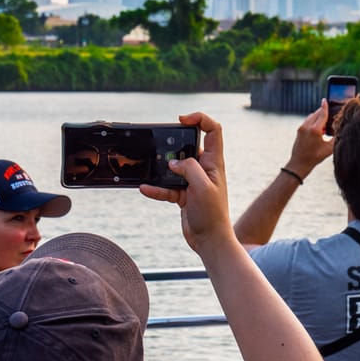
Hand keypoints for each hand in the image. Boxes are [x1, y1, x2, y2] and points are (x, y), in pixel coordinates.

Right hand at [139, 112, 231, 254]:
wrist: (210, 241)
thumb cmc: (213, 214)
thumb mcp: (202, 186)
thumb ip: (189, 168)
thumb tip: (173, 162)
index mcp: (214, 162)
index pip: (213, 131)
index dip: (200, 119)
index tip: (182, 120)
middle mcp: (204, 169)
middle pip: (189, 146)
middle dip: (174, 144)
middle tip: (161, 146)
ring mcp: (193, 181)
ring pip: (174, 167)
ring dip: (162, 168)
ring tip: (150, 167)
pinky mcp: (183, 194)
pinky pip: (166, 187)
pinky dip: (156, 188)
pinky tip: (145, 188)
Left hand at [285, 100, 333, 178]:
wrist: (299, 163)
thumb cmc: (315, 157)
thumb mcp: (329, 149)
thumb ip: (336, 138)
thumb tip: (341, 130)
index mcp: (315, 130)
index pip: (322, 114)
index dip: (325, 107)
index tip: (325, 100)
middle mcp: (307, 127)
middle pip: (316, 114)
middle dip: (322, 112)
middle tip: (329, 112)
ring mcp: (301, 128)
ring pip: (311, 117)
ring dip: (317, 117)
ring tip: (324, 123)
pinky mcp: (299, 131)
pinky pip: (307, 121)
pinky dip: (313, 121)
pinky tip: (318, 128)